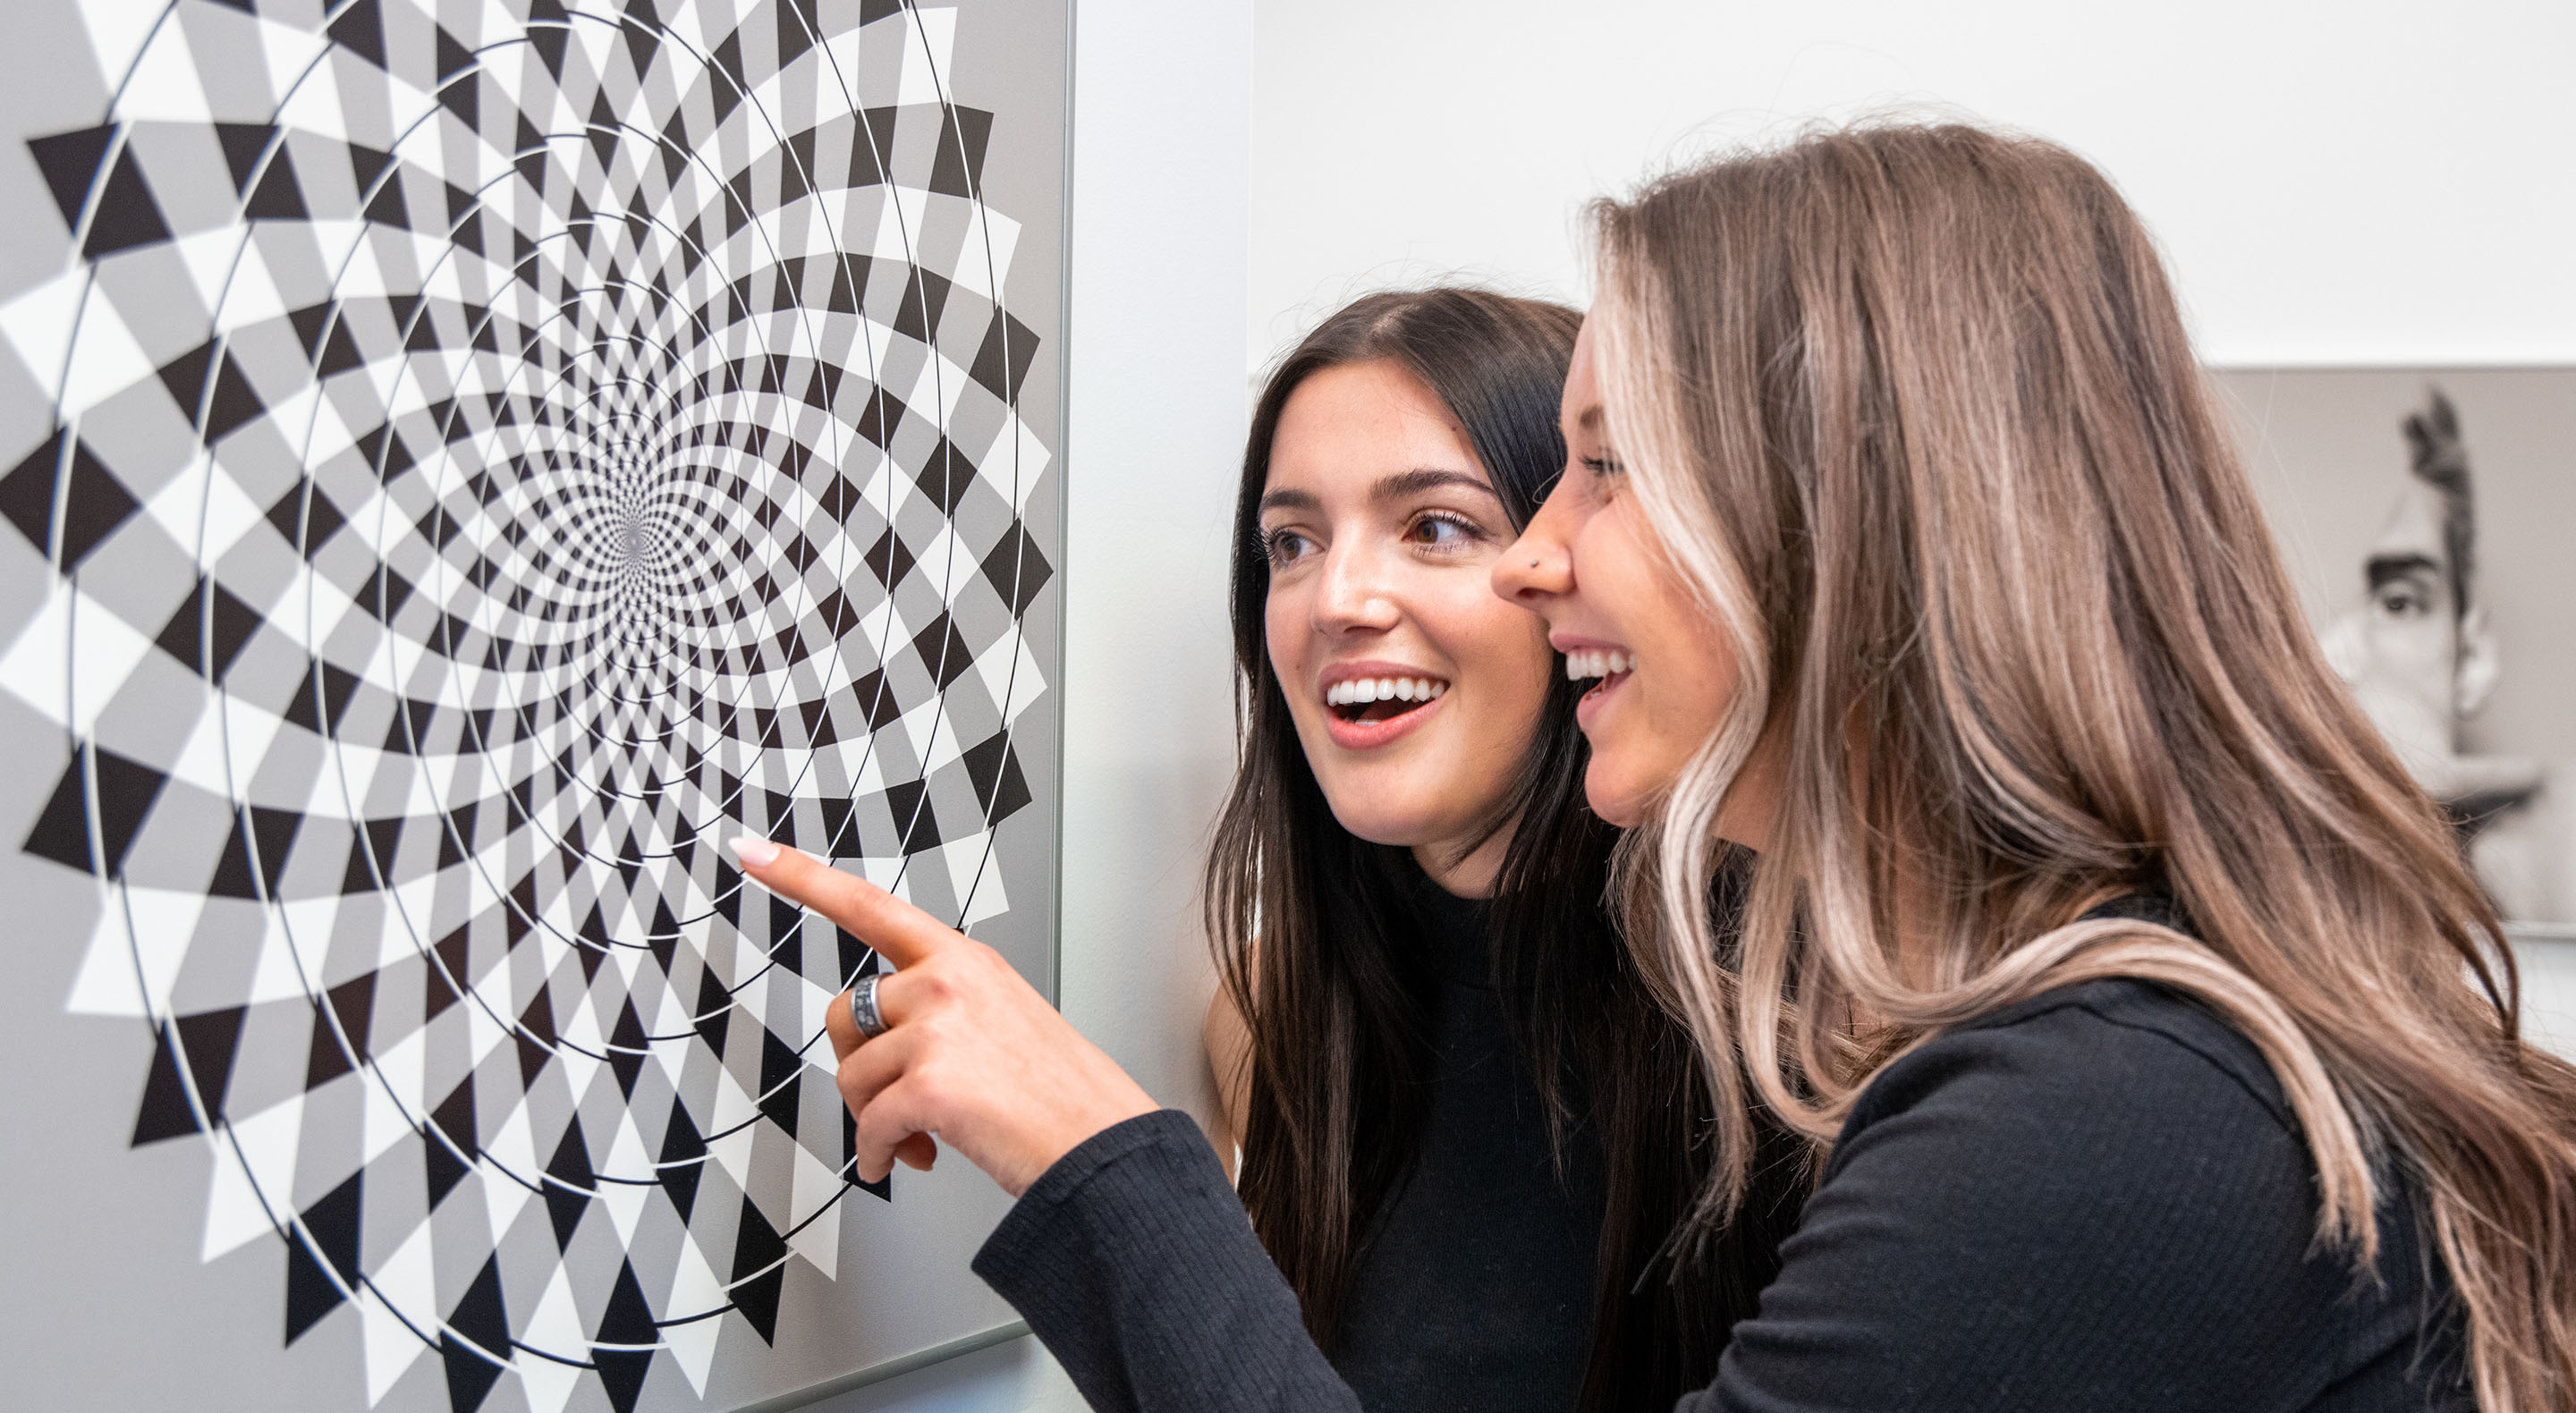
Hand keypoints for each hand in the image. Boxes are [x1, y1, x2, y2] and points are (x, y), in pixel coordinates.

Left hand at [729, 837, 1158, 1196]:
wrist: (1102, 1148)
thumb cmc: (1060, 1095)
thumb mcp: (1005, 1019)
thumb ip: (941, 1008)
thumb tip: (881, 1042)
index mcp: (964, 959)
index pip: (869, 906)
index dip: (801, 878)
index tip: (754, 853)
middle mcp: (947, 982)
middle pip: (846, 1014)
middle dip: (861, 1066)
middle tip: (897, 1100)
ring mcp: (936, 1028)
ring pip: (853, 1076)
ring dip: (875, 1119)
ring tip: (919, 1136)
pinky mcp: (927, 1083)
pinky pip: (867, 1127)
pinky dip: (878, 1155)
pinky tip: (905, 1158)